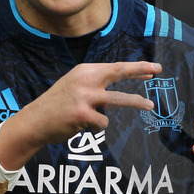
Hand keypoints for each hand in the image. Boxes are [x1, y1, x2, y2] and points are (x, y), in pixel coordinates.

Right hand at [0, 61, 160, 169]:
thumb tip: (122, 86)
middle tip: (158, 70)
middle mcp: (85, 80)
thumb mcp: (75, 86)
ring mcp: (85, 97)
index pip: (115, 67)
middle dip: (139, 70)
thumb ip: (97, 84)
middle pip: (119, 72)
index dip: (136, 68)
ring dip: (137, 102)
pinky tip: (82, 125)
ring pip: (118, 99)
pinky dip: (96, 126)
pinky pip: (102, 123)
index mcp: (84, 71)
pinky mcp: (83, 115)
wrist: (34, 122)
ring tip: (150, 105)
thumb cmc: (59, 105)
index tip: (153, 68)